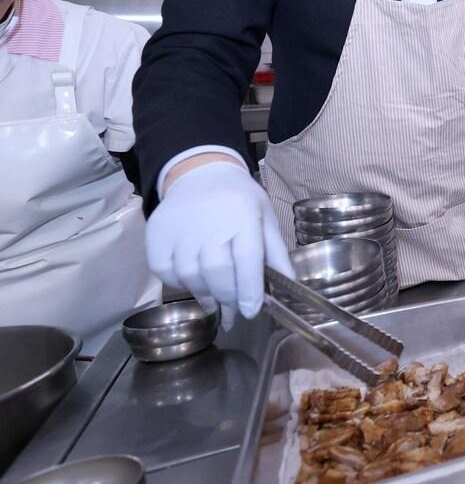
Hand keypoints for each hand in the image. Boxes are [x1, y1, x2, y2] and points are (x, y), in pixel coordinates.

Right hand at [146, 160, 291, 318]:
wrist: (201, 173)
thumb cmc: (239, 200)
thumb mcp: (265, 218)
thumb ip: (276, 253)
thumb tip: (289, 285)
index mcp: (243, 215)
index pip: (246, 258)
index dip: (249, 290)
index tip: (251, 310)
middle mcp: (210, 221)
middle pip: (216, 272)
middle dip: (228, 296)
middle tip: (235, 308)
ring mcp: (179, 228)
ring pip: (190, 276)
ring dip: (205, 294)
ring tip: (216, 299)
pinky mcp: (156, 234)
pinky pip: (165, 271)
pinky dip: (180, 283)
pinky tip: (194, 281)